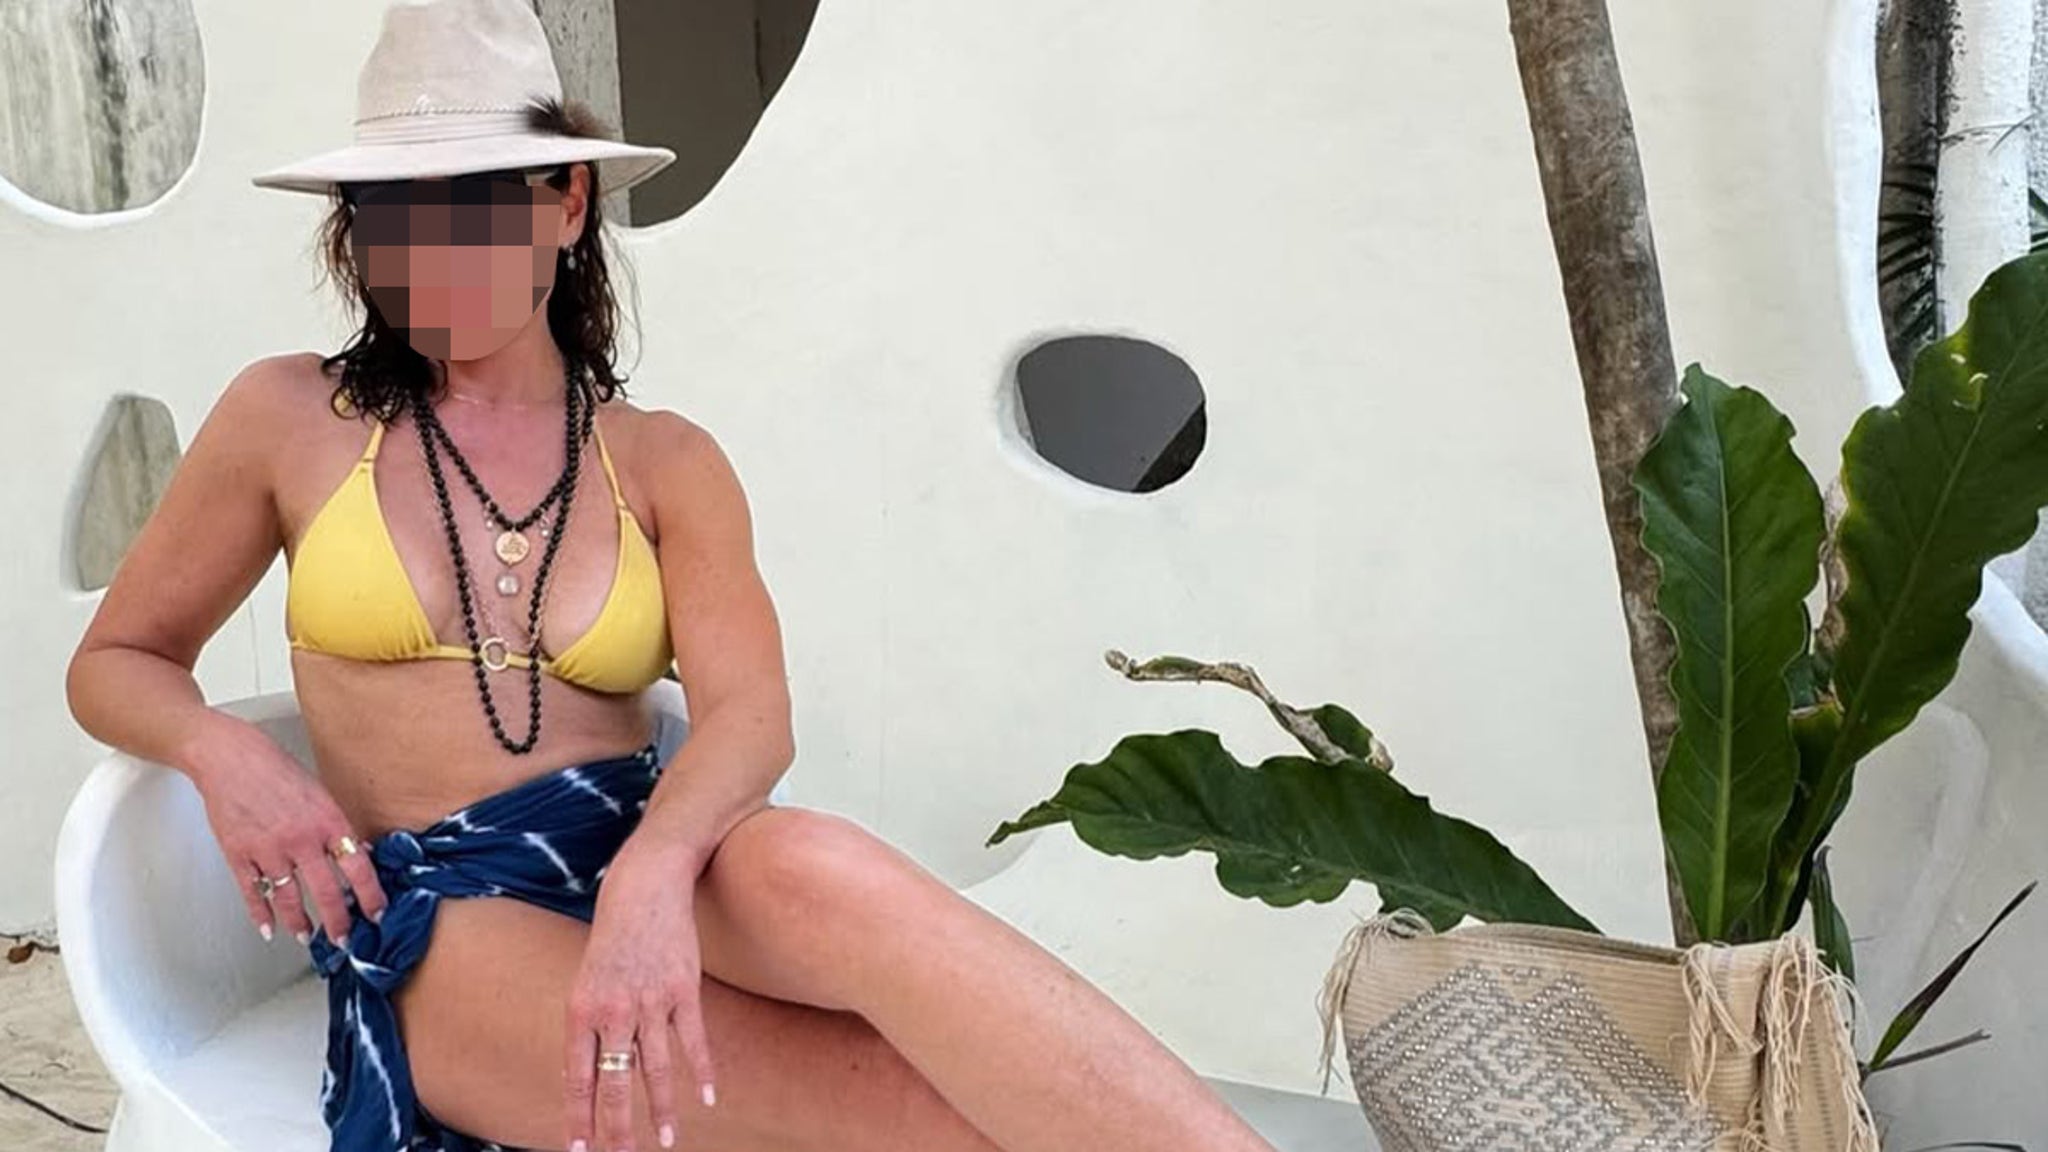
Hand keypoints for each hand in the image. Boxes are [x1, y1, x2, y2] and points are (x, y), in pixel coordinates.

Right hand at [185, 720, 388, 945]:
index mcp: (329, 821)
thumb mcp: (321, 794)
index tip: (377, 914)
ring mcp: (269, 849)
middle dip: (339, 922)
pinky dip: (261, 914)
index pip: (360, 868)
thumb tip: (361, 853)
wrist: (231, 758)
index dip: (371, 896)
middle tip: (344, 939)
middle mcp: (302, 839)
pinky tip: (269, 928)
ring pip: (289, 899)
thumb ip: (338, 826)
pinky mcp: (240, 855)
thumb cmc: (277, 771)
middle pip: (328, 892)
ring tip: (308, 937)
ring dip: (301, 923)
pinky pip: (253, 893)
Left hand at [564, 839, 715, 1151]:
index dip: (579, 1116)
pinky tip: (708, 1098)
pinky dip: (702, 1071)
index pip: (578, 1076)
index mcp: (581, 1010)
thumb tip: (594, 1077)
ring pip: (657, 1068)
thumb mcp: (587, 982)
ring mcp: (651, 1001)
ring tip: (666, 1142)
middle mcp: (614, 1010)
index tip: (580, 1149)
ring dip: (661, 1110)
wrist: (644, 886)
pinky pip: (693, 1040)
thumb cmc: (611, 938)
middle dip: (617, 1127)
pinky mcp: (684, 989)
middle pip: (615, 1081)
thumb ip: (591, 1029)